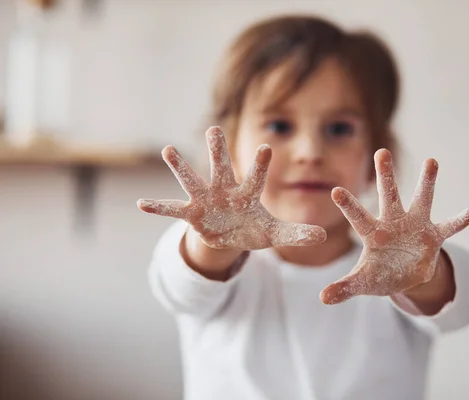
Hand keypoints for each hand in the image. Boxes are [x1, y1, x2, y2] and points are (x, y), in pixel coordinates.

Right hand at [137, 126, 325, 249]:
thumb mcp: (274, 234)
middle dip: (218, 150)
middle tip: (213, 129)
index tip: (266, 147)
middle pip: (221, 167)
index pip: (255, 178)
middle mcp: (224, 191)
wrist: (228, 236)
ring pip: (192, 180)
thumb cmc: (252, 228)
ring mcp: (205, 201)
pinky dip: (159, 207)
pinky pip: (173, 209)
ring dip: (180, 167)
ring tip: (168, 150)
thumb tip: (322, 238)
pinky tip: (141, 204)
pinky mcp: (191, 214)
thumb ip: (296, 233)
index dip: (260, 164)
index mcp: (247, 195)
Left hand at [320, 149, 468, 304]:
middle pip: (388, 195)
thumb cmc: (379, 273)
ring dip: (427, 182)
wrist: (404, 276)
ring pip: (422, 199)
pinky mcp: (434, 236)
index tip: (335, 191)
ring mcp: (415, 226)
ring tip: (431, 161)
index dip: (348, 205)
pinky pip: (450, 226)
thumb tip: (323, 298)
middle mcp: (393, 222)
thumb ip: (345, 287)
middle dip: (385, 175)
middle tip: (381, 151)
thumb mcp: (362, 282)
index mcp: (373, 232)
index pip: (358, 216)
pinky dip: (462, 220)